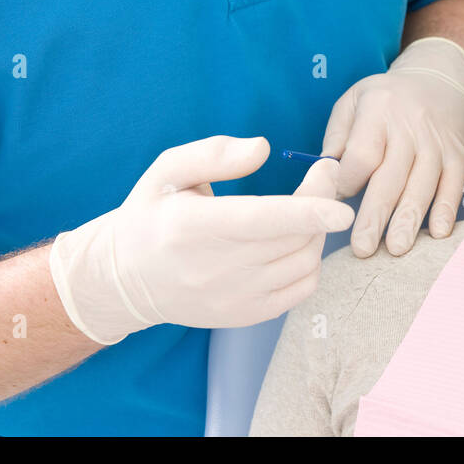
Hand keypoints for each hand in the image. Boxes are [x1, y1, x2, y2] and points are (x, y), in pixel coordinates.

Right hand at [48, 135, 354, 344]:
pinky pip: (300, 289)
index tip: (340, 199)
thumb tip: (262, 148)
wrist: (123, 280)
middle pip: (292, 237)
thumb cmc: (151, 214)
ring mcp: (232, 298)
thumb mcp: (168, 170)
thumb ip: (214, 153)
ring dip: (317, 231)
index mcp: (194, 227)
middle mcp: (215, 268)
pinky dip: (311, 262)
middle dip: (321, 202)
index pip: (262, 220)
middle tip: (323, 175)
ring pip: (303, 262)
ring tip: (304, 209)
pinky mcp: (244, 316)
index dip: (307, 210)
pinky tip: (295, 242)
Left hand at [320, 37, 463, 257]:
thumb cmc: (388, 98)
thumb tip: (325, 174)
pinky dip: (446, 211)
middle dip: (375, 216)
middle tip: (362, 248)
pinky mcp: (460, 157)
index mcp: (378, 111)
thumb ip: (337, 136)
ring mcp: (438, 144)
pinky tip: (437, 233)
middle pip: (390, 177)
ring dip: (409, 221)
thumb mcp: (354, 101)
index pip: (361, 155)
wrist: (441, 78)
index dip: (348, 183)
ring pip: (422, 187)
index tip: (335, 203)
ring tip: (396, 249)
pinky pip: (453, 188)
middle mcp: (410, 127)